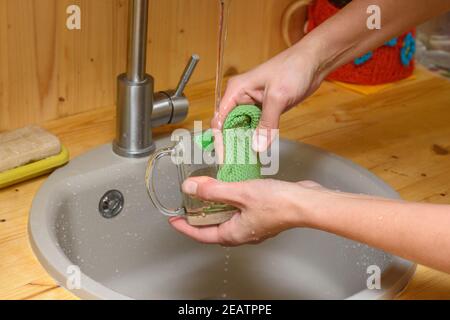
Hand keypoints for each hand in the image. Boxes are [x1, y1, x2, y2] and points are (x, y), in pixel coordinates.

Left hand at [169, 177, 325, 245]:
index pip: (201, 235)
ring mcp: (253, 225)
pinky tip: (231, 188)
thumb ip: (212, 190)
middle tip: (188, 205)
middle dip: (198, 217)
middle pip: (213, 228)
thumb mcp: (239, 193)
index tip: (174, 219)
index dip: (185, 227)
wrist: (305, 203)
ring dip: (214, 208)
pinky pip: (239, 211)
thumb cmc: (278, 203)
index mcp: (233, 234)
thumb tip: (189, 188)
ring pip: (227, 219)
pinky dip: (229, 202)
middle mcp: (242, 233)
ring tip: (207, 193)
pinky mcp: (262, 216)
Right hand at [212, 43, 324, 151]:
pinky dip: (255, 138)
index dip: (220, 139)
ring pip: (241, 128)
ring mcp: (252, 105)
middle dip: (231, 144)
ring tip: (244, 162)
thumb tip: (257, 146)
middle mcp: (240, 98)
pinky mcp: (264, 110)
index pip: (220, 119)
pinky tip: (256, 151)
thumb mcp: (278, 98)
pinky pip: (255, 127)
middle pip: (228, 126)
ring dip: (243, 143)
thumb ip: (267, 124)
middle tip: (235, 164)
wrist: (313, 62)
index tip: (225, 156)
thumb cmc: (293, 69)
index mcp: (236, 90)